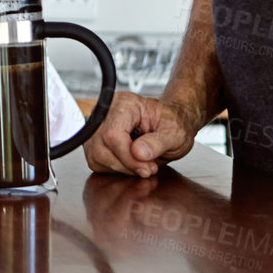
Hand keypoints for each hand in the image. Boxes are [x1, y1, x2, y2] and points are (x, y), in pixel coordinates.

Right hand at [83, 91, 197, 177]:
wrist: (171, 124)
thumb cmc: (173, 123)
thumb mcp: (175, 133)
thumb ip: (158, 143)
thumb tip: (138, 153)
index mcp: (125, 104)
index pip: (113, 134)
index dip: (128, 157)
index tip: (147, 167)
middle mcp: (107, 112)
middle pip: (101, 147)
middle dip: (126, 165)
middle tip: (148, 168)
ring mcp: (98, 127)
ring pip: (96, 156)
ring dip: (120, 168)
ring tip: (141, 165)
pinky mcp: (96, 141)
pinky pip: (96, 161)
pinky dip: (114, 169)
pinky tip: (130, 163)